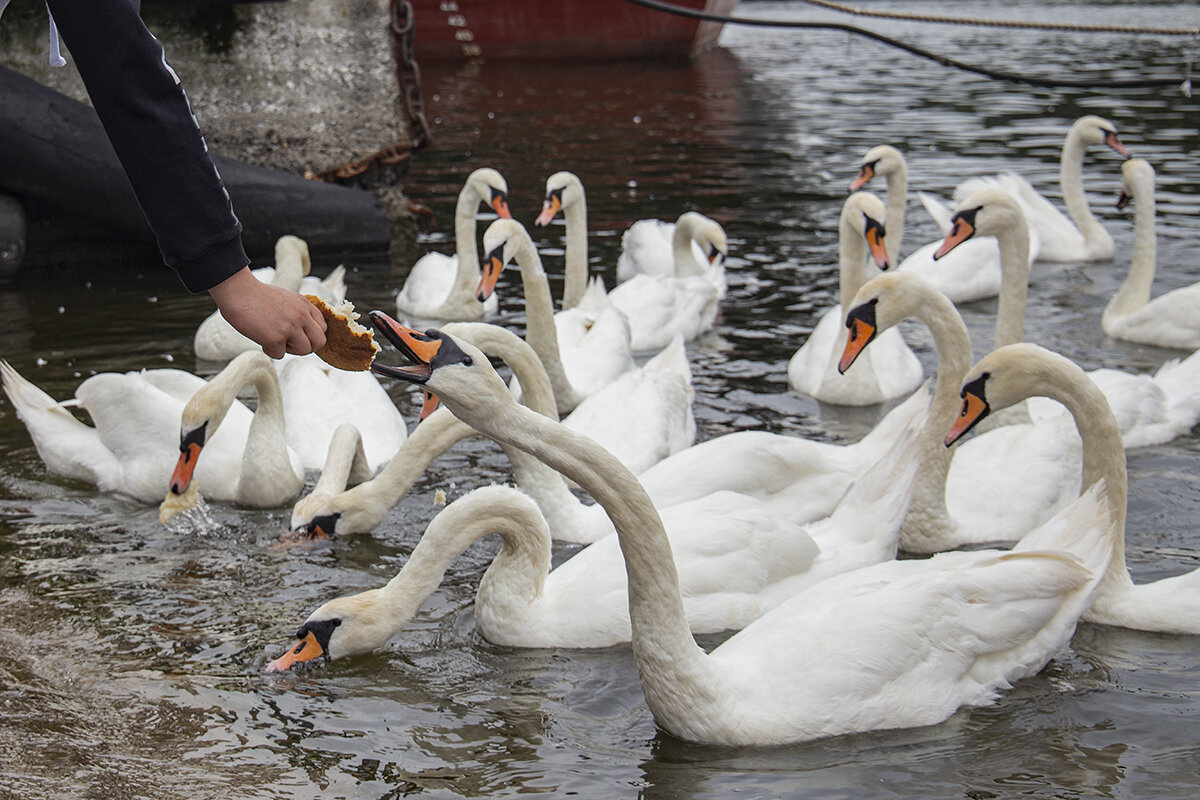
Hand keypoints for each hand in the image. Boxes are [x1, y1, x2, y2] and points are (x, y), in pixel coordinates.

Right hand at [208, 267, 326, 357]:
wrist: (238, 291)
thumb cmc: (257, 296)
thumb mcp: (287, 299)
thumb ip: (299, 313)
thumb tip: (304, 332)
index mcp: (305, 305)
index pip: (322, 328)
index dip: (311, 335)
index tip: (298, 335)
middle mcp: (302, 316)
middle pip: (319, 342)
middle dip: (307, 347)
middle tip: (290, 343)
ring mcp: (290, 327)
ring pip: (304, 350)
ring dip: (290, 350)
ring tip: (275, 340)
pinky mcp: (276, 338)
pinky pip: (280, 355)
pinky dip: (269, 350)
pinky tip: (261, 338)